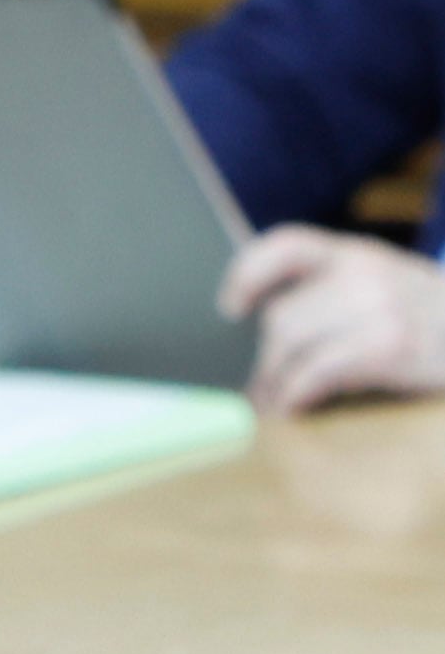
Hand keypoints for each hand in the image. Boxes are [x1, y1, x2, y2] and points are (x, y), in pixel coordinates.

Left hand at [220, 225, 444, 413]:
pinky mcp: (389, 346)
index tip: (230, 309)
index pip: (287, 244)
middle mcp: (366, 272)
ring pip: (290, 344)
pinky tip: (296, 408)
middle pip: (281, 315)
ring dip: (273, 383)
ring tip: (275, 404)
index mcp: (358, 254)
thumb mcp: (386, 290)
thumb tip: (261, 332)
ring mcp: (380, 307)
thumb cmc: (430, 326)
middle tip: (258, 390)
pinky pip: (315, 373)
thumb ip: (333, 294)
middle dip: (264, 359)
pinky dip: (295, 396)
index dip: (247, 273)